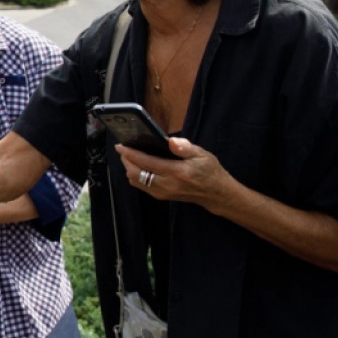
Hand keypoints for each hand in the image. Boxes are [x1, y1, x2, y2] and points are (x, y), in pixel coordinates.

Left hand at [116, 137, 234, 210]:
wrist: (216, 194)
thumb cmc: (209, 171)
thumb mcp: (202, 154)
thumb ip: (185, 148)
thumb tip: (171, 141)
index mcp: (177, 172)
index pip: (147, 163)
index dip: (131, 154)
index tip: (121, 145)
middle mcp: (167, 185)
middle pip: (136, 174)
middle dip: (126, 161)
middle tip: (123, 149)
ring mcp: (163, 193)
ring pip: (136, 182)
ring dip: (129, 168)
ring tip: (129, 156)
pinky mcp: (162, 196)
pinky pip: (142, 186)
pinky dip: (135, 175)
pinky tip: (137, 166)